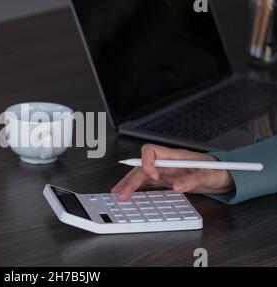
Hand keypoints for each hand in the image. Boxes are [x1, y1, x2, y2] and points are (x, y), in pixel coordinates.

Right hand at [111, 144, 233, 200]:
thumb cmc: (219, 171)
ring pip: (142, 174)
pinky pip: (149, 183)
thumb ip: (193, 180)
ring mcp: (166, 171)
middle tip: (123, 192)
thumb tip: (178, 186)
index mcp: (175, 156)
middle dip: (131, 178)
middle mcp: (167, 162)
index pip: (151, 151)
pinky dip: (138, 187)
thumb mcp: (210, 175)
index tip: (153, 176)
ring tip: (119, 191)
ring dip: (130, 182)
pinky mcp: (168, 180)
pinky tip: (130, 192)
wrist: (226, 176)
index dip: (147, 163)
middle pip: (143, 166)